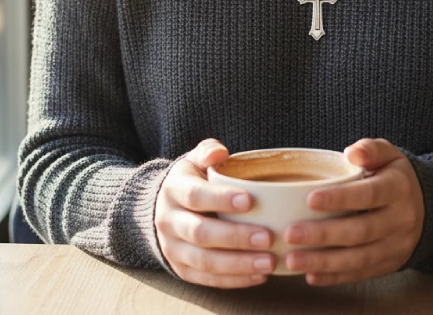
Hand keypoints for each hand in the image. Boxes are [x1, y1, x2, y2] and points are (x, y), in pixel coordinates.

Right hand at [154, 139, 275, 287]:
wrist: (164, 207)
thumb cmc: (192, 180)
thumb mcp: (194, 160)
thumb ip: (207, 152)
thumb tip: (220, 152)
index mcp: (174, 190)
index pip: (195, 196)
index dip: (221, 199)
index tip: (250, 201)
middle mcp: (169, 221)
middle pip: (201, 233)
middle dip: (235, 237)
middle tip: (267, 237)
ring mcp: (173, 248)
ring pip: (205, 261)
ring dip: (239, 264)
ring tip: (269, 262)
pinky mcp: (181, 270)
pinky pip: (207, 279)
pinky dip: (234, 280)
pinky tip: (259, 275)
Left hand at [284, 138, 423, 285]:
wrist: (427, 206)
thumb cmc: (394, 175)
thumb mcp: (388, 154)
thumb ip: (370, 149)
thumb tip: (352, 153)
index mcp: (399, 188)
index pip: (369, 194)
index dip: (340, 199)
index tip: (310, 199)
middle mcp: (401, 219)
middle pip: (361, 231)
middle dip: (324, 234)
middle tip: (291, 233)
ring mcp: (397, 246)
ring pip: (359, 258)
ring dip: (324, 262)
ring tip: (293, 260)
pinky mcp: (390, 265)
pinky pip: (362, 274)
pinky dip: (335, 277)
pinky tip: (311, 276)